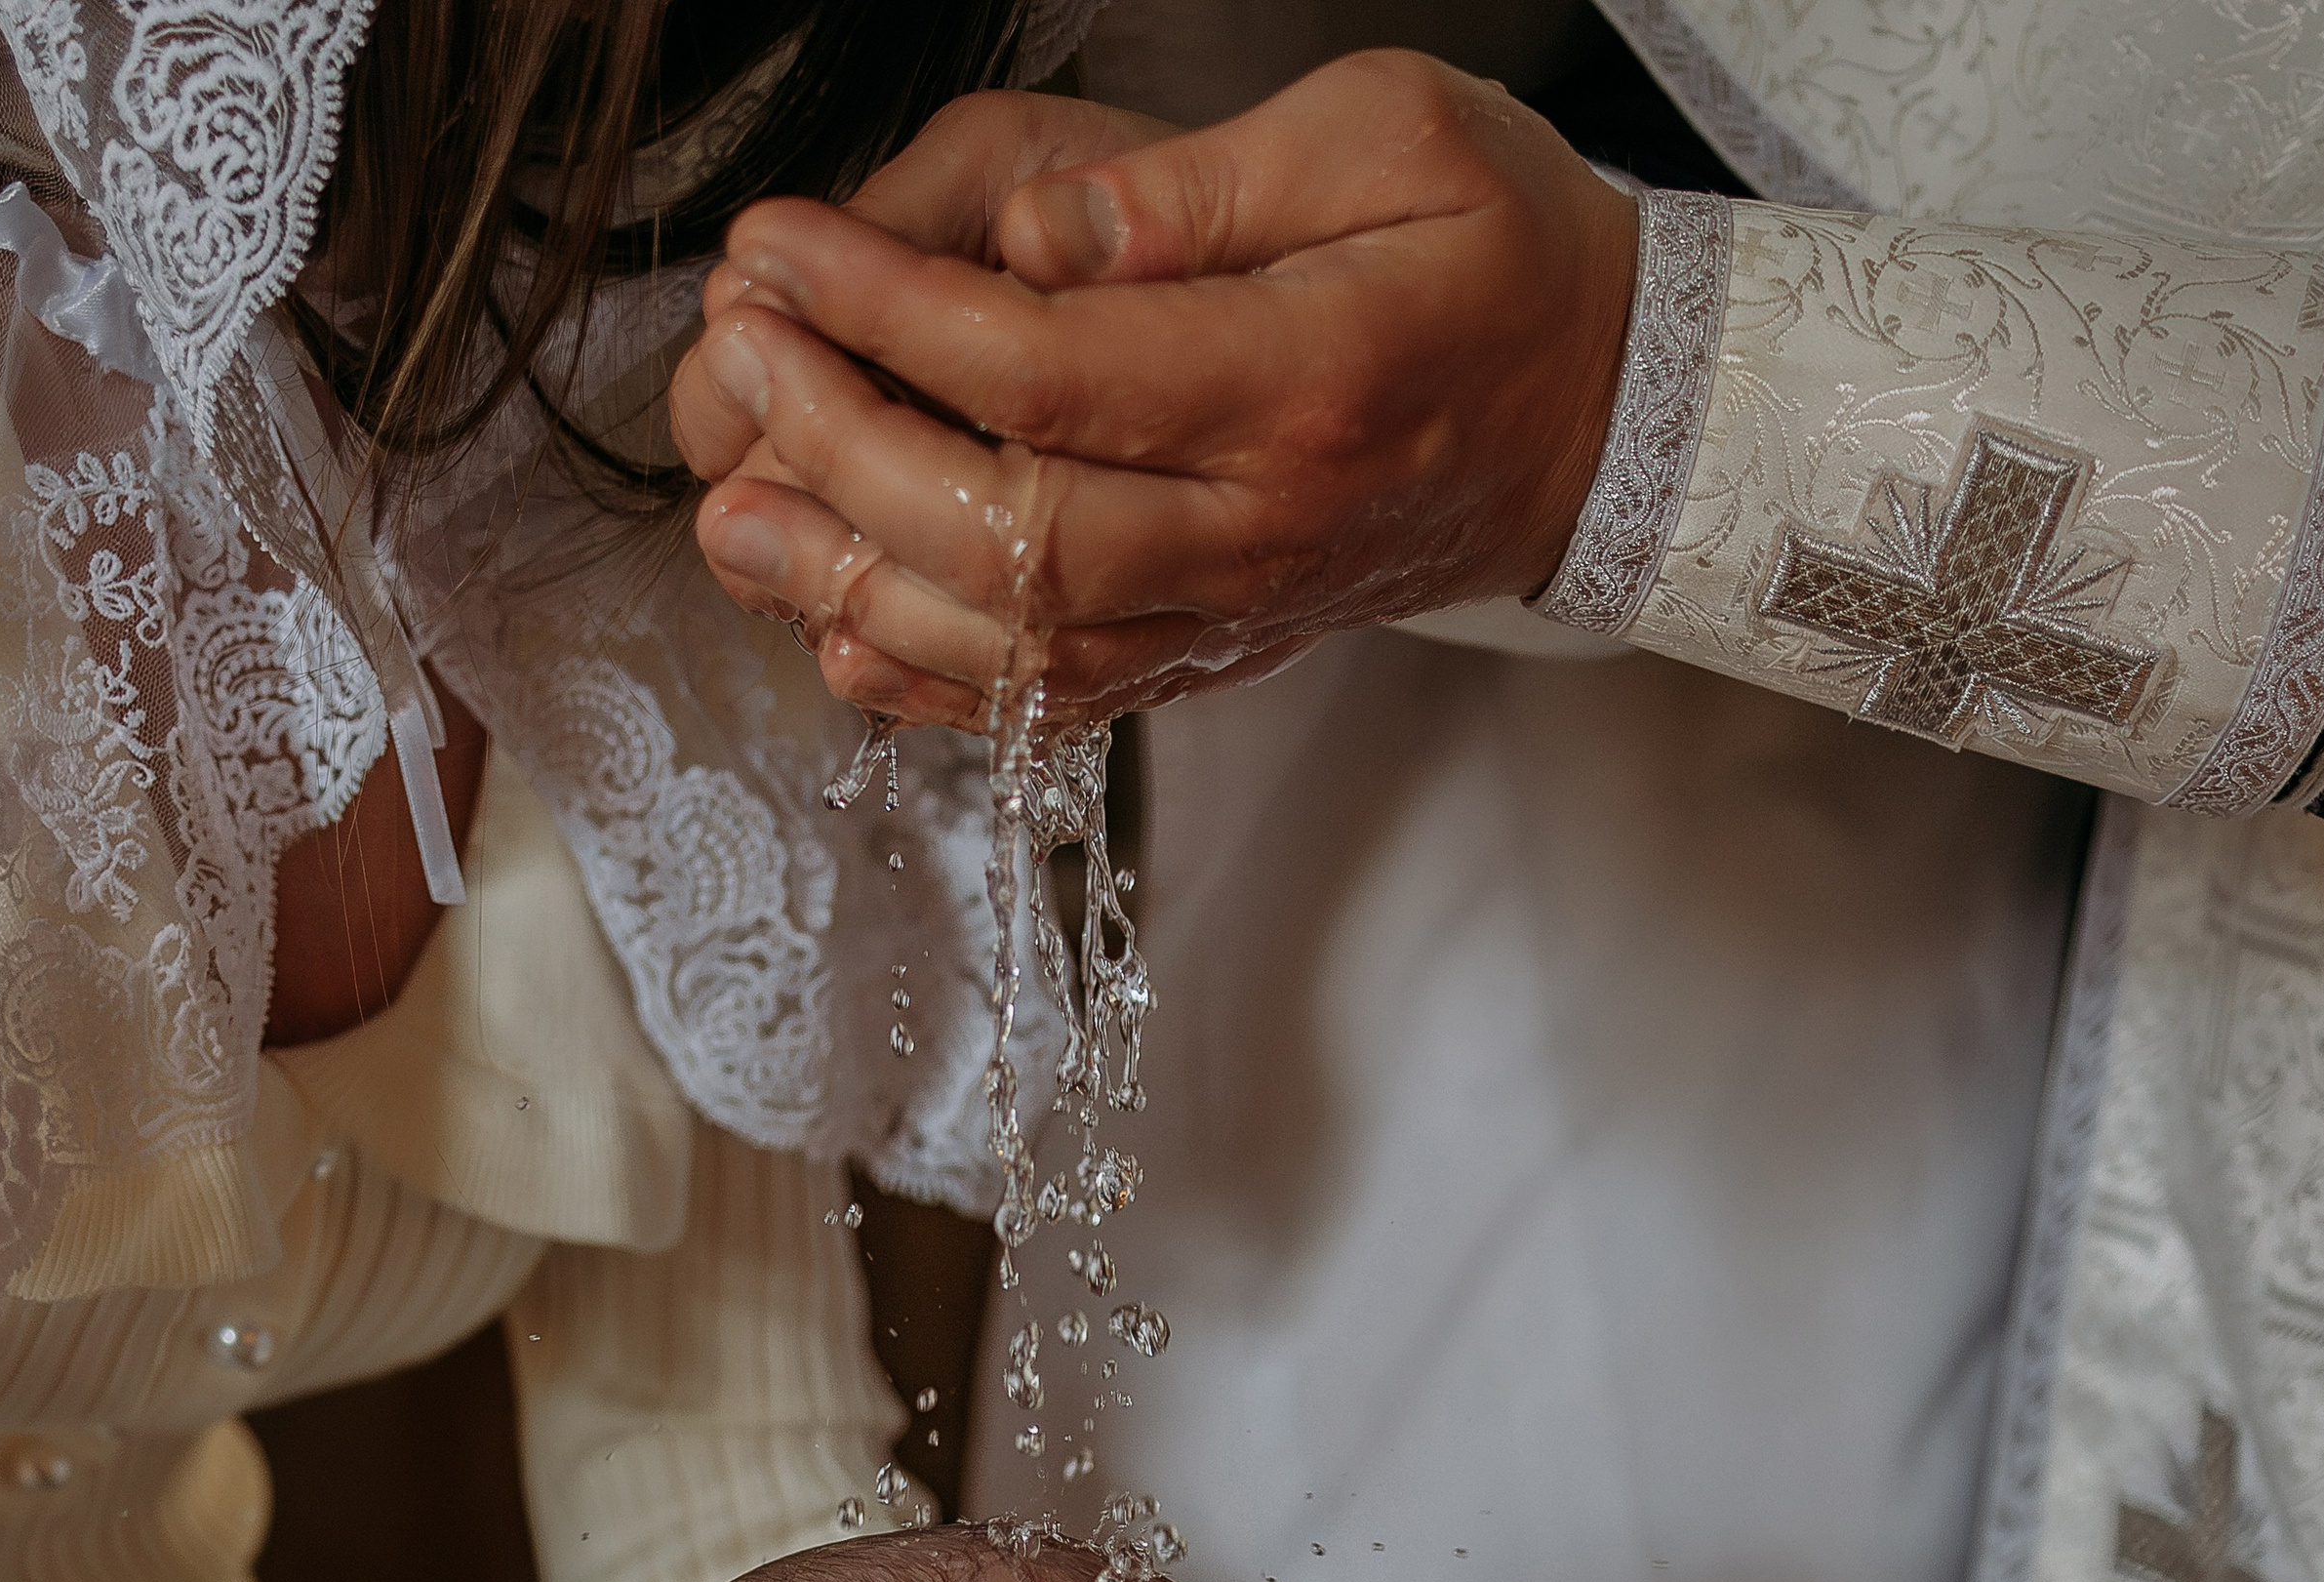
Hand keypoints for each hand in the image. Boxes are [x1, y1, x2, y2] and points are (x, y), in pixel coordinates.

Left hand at [670, 53, 1640, 726]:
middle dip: (843, 446)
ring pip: (1015, 644)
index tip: (781, 247)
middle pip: (1010, 529)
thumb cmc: (1492, 250)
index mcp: (1301, 381)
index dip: (892, 312)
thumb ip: (1204, 186)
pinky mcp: (1206, 652)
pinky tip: (833, 626)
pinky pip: (1051, 703)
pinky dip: (930, 685)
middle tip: (740, 355)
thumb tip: (1038, 233)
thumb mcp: (1390, 135)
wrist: (1590, 419)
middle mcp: (1258, 526)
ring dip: (855, 585)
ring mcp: (1230, 609)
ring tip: (733, 513)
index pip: (1053, 371)